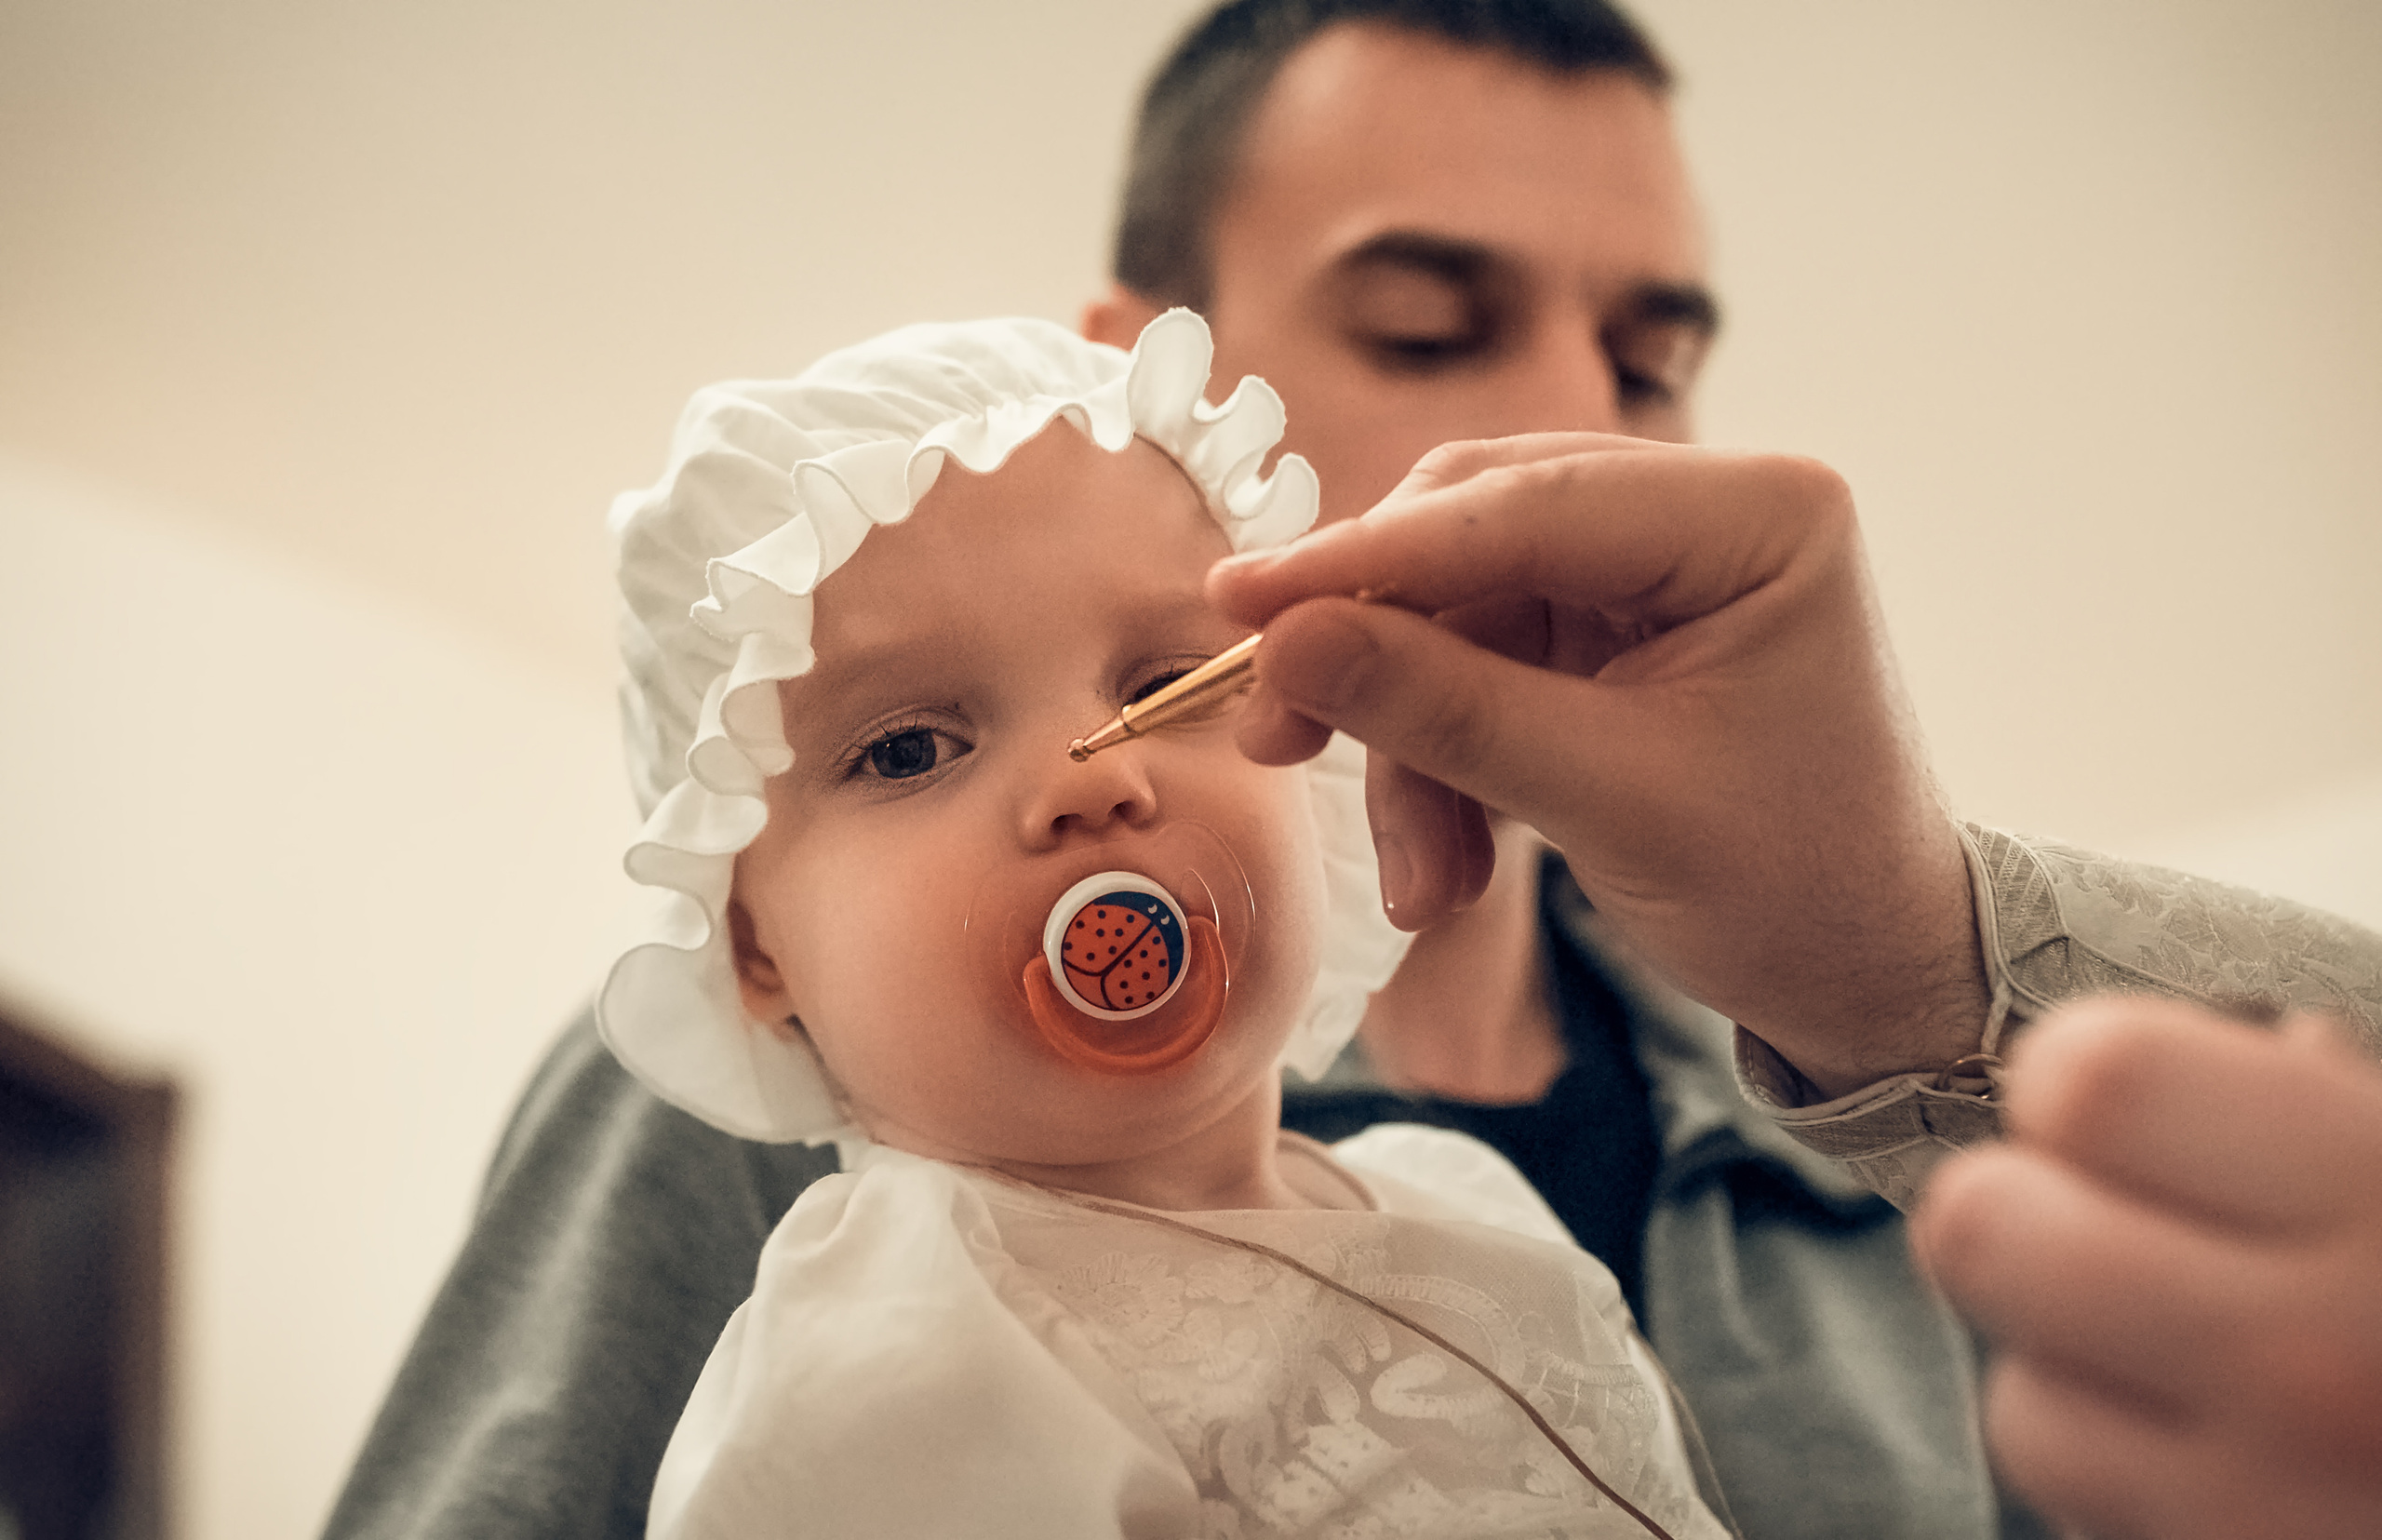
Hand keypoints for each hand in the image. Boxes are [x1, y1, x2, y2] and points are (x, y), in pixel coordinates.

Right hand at [1206, 433, 1986, 1093]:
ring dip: (1415, 746)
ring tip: (1426, 882)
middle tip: (1277, 736)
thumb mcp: (1607, 801)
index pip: (1519, 505)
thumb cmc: (1791, 888)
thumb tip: (1280, 643)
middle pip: (1470, 534)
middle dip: (1376, 653)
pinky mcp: (1613, 632)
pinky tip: (1452, 866)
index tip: (1237, 600)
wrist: (1866, 976)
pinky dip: (1447, 765)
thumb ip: (1443, 711)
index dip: (1364, 558)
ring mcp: (1653, 571)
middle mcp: (1703, 512)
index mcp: (1754, 514)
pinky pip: (1479, 666)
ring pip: (1458, 612)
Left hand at [1912, 999, 2381, 1539]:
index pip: (2094, 1078)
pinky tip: (2216, 1444)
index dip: (2076, 1078)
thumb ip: (2298, 1103)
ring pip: (2016, 1397)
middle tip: (2107, 1220)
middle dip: (2018, 1212)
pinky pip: (2073, 1501)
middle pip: (1978, 1228)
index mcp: (2377, 1191)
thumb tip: (2118, 1069)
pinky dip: (2116, 1467)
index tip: (2125, 1104)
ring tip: (2193, 1351)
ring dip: (2072, 1365)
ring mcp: (2266, 1500)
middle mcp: (2316, 1355)